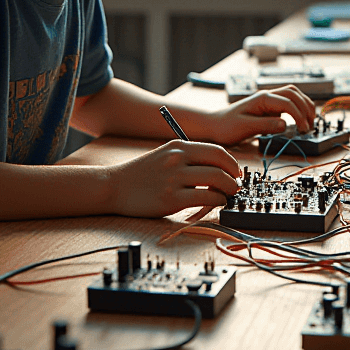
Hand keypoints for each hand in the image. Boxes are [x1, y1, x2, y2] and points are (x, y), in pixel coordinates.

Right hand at [104, 140, 241, 216]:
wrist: (113, 187)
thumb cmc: (141, 174)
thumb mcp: (164, 155)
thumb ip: (188, 157)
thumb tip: (219, 168)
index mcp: (178, 146)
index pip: (217, 151)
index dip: (232, 163)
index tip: (236, 173)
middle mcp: (178, 159)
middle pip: (221, 165)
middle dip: (234, 178)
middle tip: (235, 187)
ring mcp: (175, 179)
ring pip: (217, 181)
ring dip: (228, 190)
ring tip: (227, 196)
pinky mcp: (172, 199)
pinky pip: (206, 198)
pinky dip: (217, 201)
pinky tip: (215, 204)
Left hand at [201, 85, 316, 145]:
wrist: (214, 125)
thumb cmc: (226, 126)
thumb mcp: (245, 128)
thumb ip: (266, 125)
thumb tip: (285, 125)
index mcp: (262, 99)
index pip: (288, 102)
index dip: (298, 115)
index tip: (303, 129)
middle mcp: (267, 96)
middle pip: (294, 93)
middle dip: (305, 108)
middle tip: (309, 126)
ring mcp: (269, 101)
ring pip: (293, 95)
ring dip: (304, 106)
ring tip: (309, 122)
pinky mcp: (269, 108)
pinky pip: (288, 103)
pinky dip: (298, 109)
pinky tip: (300, 120)